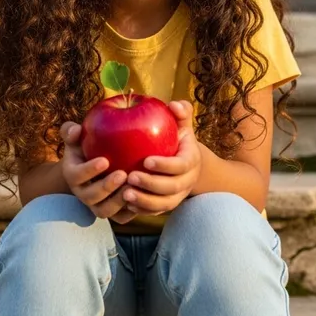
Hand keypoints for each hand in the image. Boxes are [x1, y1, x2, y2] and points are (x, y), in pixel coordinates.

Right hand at [59, 122, 137, 222]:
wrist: (95, 166)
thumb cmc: (87, 146)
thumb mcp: (77, 137)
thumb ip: (71, 131)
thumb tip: (75, 130)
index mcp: (72, 175)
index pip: (76, 175)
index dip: (89, 170)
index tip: (105, 160)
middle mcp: (82, 193)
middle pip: (90, 197)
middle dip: (106, 187)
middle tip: (123, 174)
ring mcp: (96, 205)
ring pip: (104, 211)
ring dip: (118, 201)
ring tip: (133, 186)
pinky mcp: (111, 212)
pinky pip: (120, 218)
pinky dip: (130, 212)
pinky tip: (143, 198)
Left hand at [121, 101, 202, 215]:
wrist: (183, 160)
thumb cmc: (176, 136)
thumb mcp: (180, 123)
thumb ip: (180, 112)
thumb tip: (174, 105)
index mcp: (191, 160)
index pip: (181, 165)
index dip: (165, 165)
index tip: (146, 160)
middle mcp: (187, 180)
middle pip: (173, 188)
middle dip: (152, 185)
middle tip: (130, 177)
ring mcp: (178, 195)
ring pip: (164, 204)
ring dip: (145, 201)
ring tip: (125, 194)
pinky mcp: (167, 204)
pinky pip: (156, 211)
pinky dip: (142, 209)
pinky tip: (125, 204)